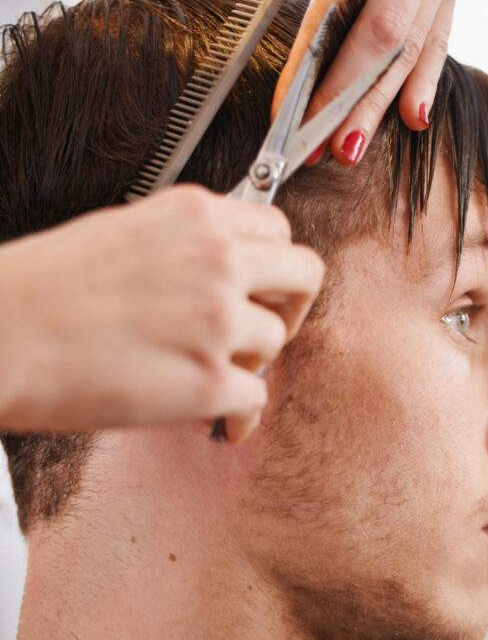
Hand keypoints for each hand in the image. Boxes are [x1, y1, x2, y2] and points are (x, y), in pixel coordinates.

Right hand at [0, 186, 323, 442]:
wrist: (0, 334)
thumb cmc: (43, 288)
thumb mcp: (125, 231)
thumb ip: (186, 243)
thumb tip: (223, 269)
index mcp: (197, 216)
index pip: (279, 229)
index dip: (275, 264)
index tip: (264, 287)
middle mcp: (218, 260)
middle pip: (305, 274)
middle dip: (291, 307)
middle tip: (265, 331)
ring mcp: (219, 320)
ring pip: (275, 342)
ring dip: (250, 364)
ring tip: (210, 377)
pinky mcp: (209, 380)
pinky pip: (257, 400)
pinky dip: (241, 417)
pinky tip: (218, 422)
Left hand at [273, 0, 459, 164]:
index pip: (346, 0)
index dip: (316, 62)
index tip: (286, 109)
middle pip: (387, 36)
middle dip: (350, 99)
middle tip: (321, 149)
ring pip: (413, 45)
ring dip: (381, 103)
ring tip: (351, 147)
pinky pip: (442, 34)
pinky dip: (426, 79)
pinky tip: (412, 118)